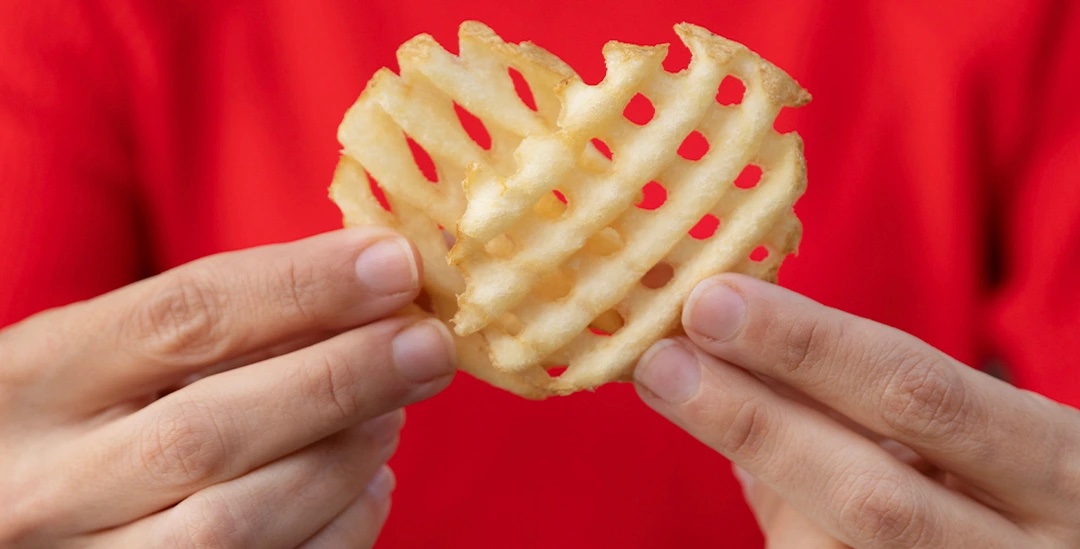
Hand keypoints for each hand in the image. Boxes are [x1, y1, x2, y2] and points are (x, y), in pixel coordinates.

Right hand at [0, 228, 456, 547]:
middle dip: (342, 380)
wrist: (17, 502)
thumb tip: (364, 283)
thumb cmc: (77, 416)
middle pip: (213, 430)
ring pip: (237, 523)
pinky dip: (339, 529)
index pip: (180, 318)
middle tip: (428, 344)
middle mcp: (45, 483)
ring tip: (396, 410)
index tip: (393, 265)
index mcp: (34, 380)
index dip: (301, 287)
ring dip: (341, 459)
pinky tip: (371, 484)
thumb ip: (210, 325)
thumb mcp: (103, 352)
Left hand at [634, 274, 1079, 547]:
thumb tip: (733, 363)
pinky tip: (777, 483)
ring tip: (707, 408)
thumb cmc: (1017, 486)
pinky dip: (790, 534)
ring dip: (762, 484)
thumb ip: (870, 407)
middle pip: (872, 495)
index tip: (710, 301)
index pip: (920, 392)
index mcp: (1062, 466)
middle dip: (754, 423)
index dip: (807, 347)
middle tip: (662, 362)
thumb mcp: (980, 434)